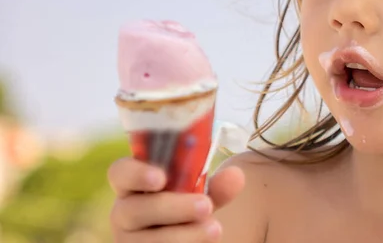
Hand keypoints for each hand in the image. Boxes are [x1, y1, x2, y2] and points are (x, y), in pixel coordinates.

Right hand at [108, 157, 244, 241]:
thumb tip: (236, 175)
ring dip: (183, 235)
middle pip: (134, 209)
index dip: (136, 173)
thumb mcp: (201, 195)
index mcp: (133, 185)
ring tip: (215, 230)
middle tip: (206, 206)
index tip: (161, 177)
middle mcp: (124, 212)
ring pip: (146, 241)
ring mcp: (129, 240)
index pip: (120, 172)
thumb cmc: (188, 207)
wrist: (187, 237)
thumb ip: (216, 186)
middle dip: (172, 208)